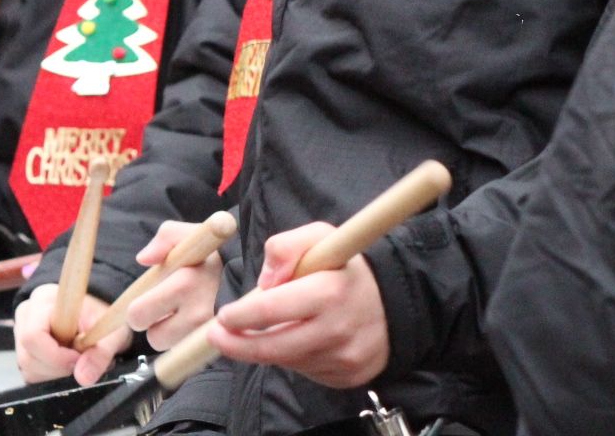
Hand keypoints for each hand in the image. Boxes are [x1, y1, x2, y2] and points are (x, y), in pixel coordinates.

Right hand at [14, 283, 129, 385]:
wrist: (99, 313)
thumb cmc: (104, 317)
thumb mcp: (112, 333)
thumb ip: (100, 354)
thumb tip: (83, 378)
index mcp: (44, 300)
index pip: (33, 336)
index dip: (57, 356)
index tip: (79, 357)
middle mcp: (27, 313)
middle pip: (28, 357)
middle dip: (58, 367)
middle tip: (81, 359)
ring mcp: (21, 331)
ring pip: (28, 369)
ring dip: (56, 372)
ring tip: (77, 358)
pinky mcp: (24, 348)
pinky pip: (31, 373)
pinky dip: (51, 374)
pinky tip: (67, 361)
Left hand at [123, 219, 225, 349]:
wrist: (251, 272)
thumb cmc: (213, 255)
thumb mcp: (191, 235)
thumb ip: (164, 238)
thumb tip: (144, 259)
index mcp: (186, 283)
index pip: (139, 314)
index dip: (139, 308)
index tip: (148, 299)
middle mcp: (198, 313)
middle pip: (153, 337)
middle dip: (154, 324)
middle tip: (164, 308)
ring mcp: (208, 333)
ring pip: (171, 346)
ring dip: (171, 333)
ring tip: (184, 312)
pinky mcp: (218, 346)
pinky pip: (188, 351)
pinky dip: (186, 339)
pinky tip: (195, 322)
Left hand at [208, 222, 389, 388]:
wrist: (396, 303)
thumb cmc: (347, 267)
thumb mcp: (322, 238)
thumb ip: (287, 245)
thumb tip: (264, 281)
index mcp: (330, 290)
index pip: (272, 309)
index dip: (242, 315)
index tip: (224, 315)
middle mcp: (337, 328)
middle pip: (272, 347)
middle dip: (238, 344)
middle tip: (219, 335)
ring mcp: (342, 357)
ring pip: (287, 360)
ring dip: (267, 347)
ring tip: (265, 328)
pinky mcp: (346, 376)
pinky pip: (305, 370)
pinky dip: (293, 356)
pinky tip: (298, 337)